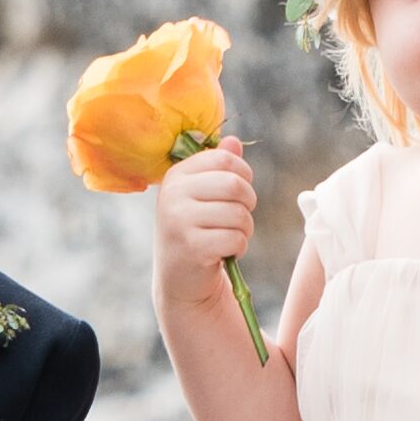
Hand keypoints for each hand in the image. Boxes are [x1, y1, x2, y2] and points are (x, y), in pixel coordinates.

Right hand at [154, 141, 256, 305]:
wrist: (180, 279)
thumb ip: (218, 168)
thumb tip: (233, 141)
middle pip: (234, 185)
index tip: (237, 194)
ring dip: (245, 229)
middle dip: (247, 203)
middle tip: (238, 218)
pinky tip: (224, 253)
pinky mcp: (191, 247)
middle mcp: (172, 195)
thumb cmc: (196, 232)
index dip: (243, 175)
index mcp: (176, 176)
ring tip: (230, 237)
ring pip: (238, 214)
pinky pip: (236, 238)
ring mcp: (179, 221)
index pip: (224, 159)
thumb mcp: (202, 196)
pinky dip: (239, 248)